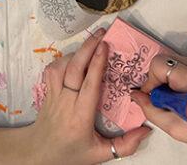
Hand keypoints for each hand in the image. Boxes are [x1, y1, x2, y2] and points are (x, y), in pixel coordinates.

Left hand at [0, 28, 150, 164]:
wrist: (39, 152)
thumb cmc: (70, 152)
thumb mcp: (99, 154)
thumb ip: (125, 145)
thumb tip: (146, 130)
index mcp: (80, 117)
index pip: (89, 85)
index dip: (97, 65)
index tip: (105, 47)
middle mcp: (65, 102)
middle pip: (74, 69)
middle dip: (88, 48)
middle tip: (102, 33)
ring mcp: (53, 95)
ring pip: (62, 66)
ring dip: (77, 52)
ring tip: (91, 44)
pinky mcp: (47, 91)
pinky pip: (53, 69)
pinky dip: (64, 59)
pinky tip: (75, 58)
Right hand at [131, 54, 186, 164]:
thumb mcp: (179, 129)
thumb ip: (154, 111)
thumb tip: (138, 97)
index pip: (158, 64)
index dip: (150, 81)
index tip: (152, 98)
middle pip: (165, 59)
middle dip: (158, 78)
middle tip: (164, 101)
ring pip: (175, 62)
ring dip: (169, 78)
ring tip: (178, 101)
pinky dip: (181, 78)